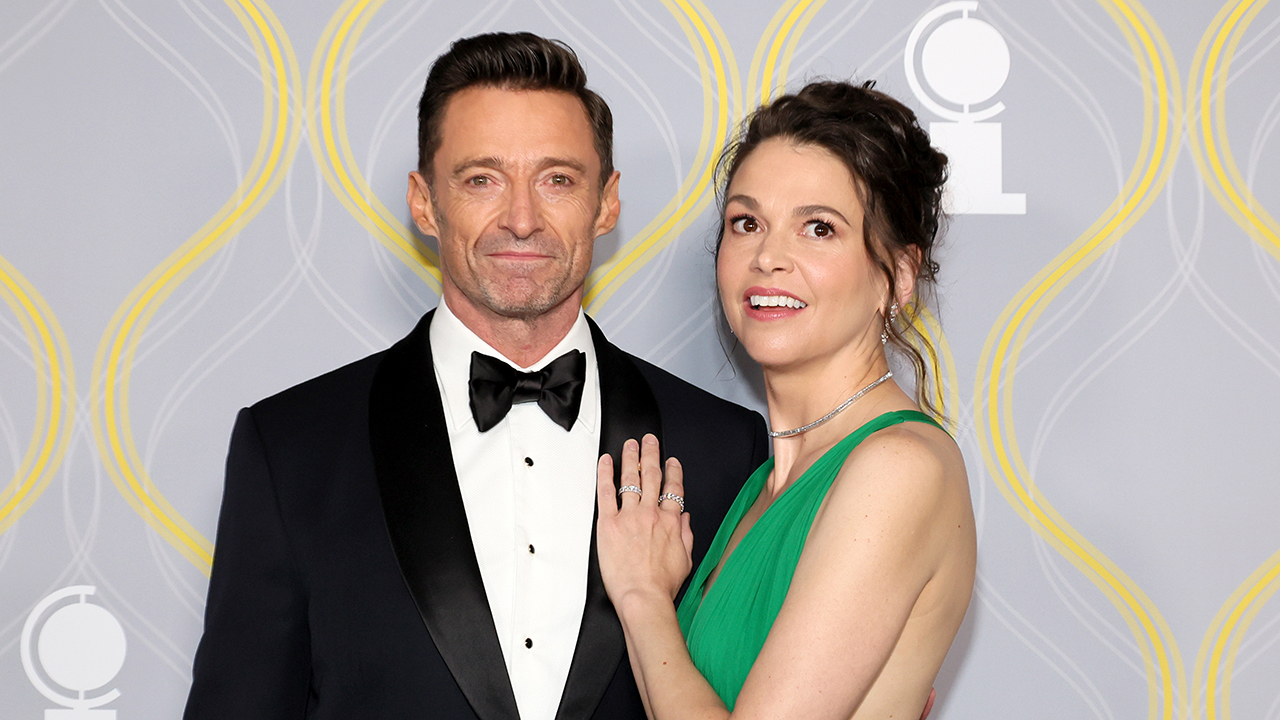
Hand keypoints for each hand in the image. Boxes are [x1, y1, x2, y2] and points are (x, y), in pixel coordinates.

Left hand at [596, 434, 693, 607]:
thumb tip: (685, 519)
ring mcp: (630, 516)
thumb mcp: (686, 560)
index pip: (674, 488)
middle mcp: (651, 514)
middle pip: (653, 476)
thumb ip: (686, 535)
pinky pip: (607, 492)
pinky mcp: (609, 524)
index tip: (672, 462)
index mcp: (671, 522)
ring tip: (631, 444)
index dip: (673, 471)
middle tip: (649, 440)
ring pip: (631, 479)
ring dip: (631, 457)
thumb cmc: (662, 585)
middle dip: (652, 454)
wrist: (643, 596)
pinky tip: (606, 461)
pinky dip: (606, 474)